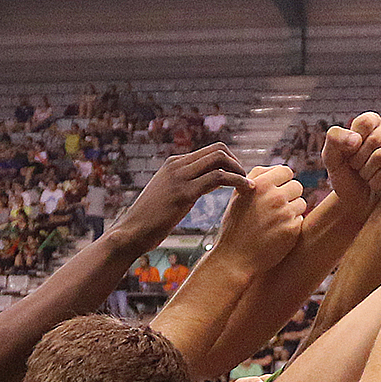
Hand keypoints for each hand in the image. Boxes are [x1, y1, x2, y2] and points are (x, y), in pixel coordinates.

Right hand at [114, 144, 250, 250]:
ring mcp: (180, 177)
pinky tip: (246, 191)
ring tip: (249, 186)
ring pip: (220, 159)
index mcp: (174, 163)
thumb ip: (187, 184)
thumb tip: (207, 183)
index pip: (210, 150)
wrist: (131, 232)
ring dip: (239, 170)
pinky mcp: (184, 192)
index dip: (229, 161)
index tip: (238, 177)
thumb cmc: (150, 220)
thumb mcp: (169, 195)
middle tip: (246, 180)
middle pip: (218, 149)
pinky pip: (218, 178)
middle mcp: (177, 165)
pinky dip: (237, 181)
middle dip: (237, 162)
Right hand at [213, 166, 308, 271]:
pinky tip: (277, 232)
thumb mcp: (239, 195)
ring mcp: (285, 213)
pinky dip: (292, 225)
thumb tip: (279, 170)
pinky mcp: (292, 229)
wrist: (235, 257)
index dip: (282, 180)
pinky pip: (300, 219)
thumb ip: (258, 177)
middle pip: (297, 186)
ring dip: (292, 210)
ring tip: (275, 221)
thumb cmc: (236, 224)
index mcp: (260, 184)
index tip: (275, 190)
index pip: (286, 171)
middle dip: (289, 195)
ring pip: (301, 203)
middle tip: (275, 208)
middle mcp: (274, 196)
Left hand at [323, 114, 380, 209]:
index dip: (352, 141)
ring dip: (366, 171)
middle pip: (375, 139)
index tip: (348, 151)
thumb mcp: (330, 156)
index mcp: (370, 122)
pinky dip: (374, 182)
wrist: (354, 200)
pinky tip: (373, 182)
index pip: (365, 122)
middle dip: (358, 159)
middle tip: (355, 165)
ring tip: (364, 174)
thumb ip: (335, 140)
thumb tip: (357, 140)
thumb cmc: (343, 173)